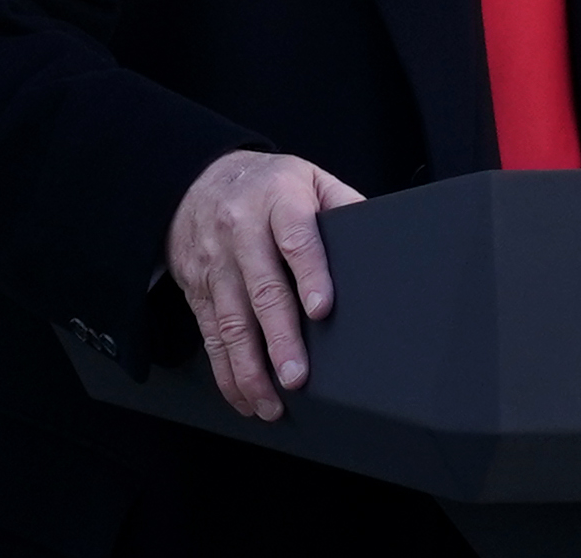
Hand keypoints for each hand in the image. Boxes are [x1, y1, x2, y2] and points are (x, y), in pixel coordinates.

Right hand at [166, 149, 362, 421]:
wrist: (197, 179)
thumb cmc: (267, 186)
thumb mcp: (309, 179)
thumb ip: (342, 205)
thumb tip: (383, 236)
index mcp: (278, 199)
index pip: (296, 237)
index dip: (310, 273)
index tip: (323, 309)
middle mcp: (241, 230)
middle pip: (262, 287)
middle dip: (279, 337)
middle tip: (297, 376)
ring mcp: (215, 262)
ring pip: (231, 319)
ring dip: (249, 366)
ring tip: (271, 401)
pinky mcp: (198, 287)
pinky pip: (211, 334)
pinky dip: (225, 370)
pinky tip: (244, 396)